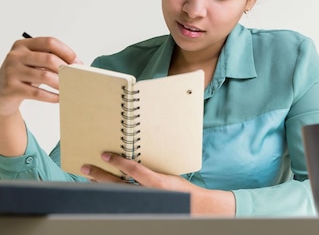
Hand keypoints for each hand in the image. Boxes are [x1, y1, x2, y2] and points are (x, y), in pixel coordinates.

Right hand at [0, 35, 80, 115]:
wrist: (1, 93)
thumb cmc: (22, 75)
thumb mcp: (33, 62)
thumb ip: (50, 59)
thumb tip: (77, 64)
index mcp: (23, 45)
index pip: (49, 42)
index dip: (66, 51)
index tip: (77, 61)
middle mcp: (15, 56)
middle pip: (49, 58)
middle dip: (65, 68)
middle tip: (75, 76)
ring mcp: (11, 71)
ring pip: (45, 76)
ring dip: (61, 83)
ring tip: (68, 87)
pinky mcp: (11, 88)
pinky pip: (37, 93)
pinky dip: (52, 96)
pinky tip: (59, 97)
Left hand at [81, 153, 235, 215]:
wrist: (191, 206)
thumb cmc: (181, 190)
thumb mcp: (169, 175)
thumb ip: (151, 169)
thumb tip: (132, 161)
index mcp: (157, 183)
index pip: (133, 170)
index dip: (118, 162)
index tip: (105, 154)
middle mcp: (147, 193)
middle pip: (117, 183)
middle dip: (100, 175)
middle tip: (85, 167)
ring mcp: (143, 200)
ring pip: (115, 192)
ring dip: (100, 185)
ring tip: (87, 178)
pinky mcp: (142, 205)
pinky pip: (122, 197)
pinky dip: (111, 191)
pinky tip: (102, 187)